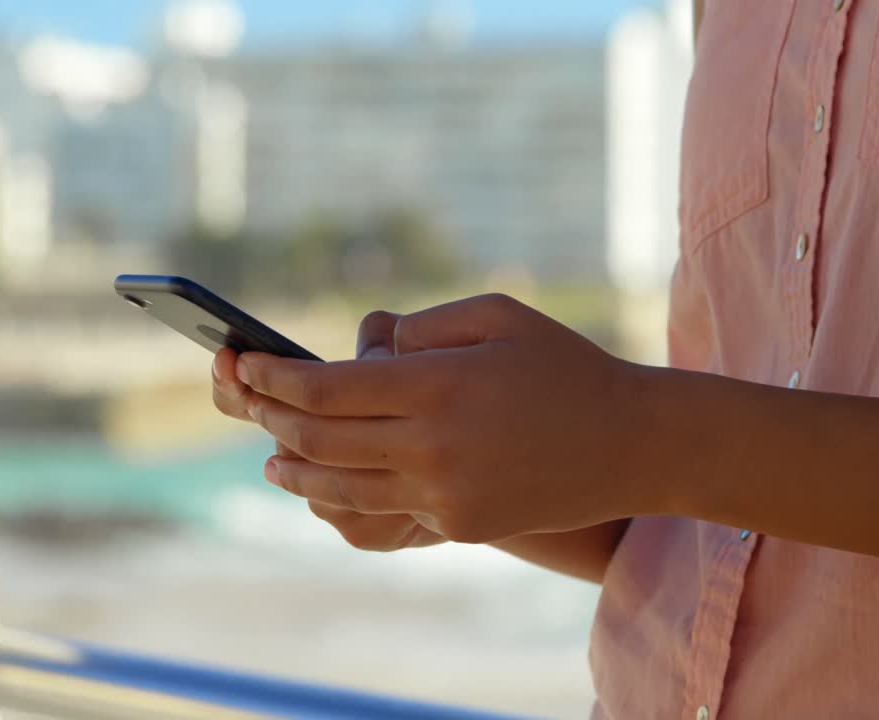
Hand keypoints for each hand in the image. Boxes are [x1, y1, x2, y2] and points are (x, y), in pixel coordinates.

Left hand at [239, 294, 646, 543]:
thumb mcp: (498, 315)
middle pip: (319, 441)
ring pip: (340, 488)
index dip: (274, 380)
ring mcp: (445, 494)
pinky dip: (352, 492)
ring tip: (272, 462)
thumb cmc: (564, 364)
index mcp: (438, 383)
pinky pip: (388, 508)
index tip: (246, 366)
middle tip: (250, 406)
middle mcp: (433, 445)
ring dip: (296, 472)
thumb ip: (424, 326)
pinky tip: (335, 482)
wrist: (632, 444)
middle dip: (272, 421)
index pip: (324, 389)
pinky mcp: (460, 527)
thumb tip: (367, 352)